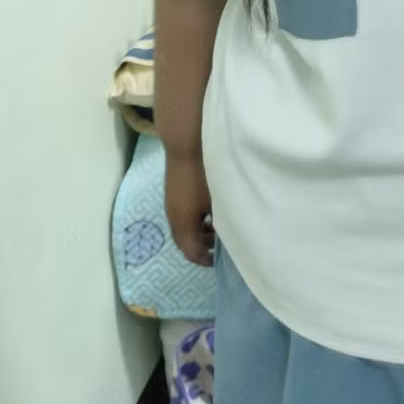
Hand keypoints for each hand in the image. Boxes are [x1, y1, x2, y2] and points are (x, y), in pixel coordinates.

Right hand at [164, 146, 214, 266]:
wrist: (186, 142)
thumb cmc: (205, 173)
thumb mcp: (219, 201)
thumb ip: (224, 222)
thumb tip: (233, 236)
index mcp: (182, 223)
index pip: (190, 252)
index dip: (204, 260)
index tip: (219, 260)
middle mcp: (173, 216)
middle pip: (185, 241)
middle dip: (202, 246)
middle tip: (221, 246)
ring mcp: (171, 202)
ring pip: (183, 226)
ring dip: (199, 231)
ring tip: (219, 227)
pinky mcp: (173, 191)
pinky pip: (182, 214)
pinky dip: (195, 219)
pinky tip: (210, 208)